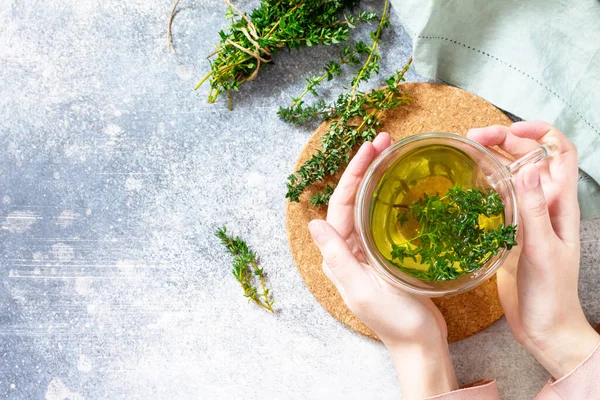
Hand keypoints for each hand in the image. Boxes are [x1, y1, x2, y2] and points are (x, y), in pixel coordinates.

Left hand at [308, 133, 457, 398]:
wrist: (420, 343)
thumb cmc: (395, 321)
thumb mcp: (363, 290)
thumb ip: (338, 259)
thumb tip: (313, 226)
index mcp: (340, 255)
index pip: (340, 206)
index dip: (353, 174)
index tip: (369, 149)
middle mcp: (350, 249)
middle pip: (352, 199)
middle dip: (364, 168)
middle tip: (384, 141)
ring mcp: (367, 250)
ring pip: (367, 205)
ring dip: (376, 179)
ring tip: (391, 153)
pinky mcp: (385, 254)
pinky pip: (382, 219)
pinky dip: (389, 198)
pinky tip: (401, 185)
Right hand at [468, 121, 599, 378]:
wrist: (545, 327)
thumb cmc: (552, 293)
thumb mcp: (542, 252)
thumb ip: (533, 212)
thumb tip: (525, 168)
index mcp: (559, 204)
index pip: (560, 152)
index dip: (540, 132)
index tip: (510, 129)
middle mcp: (543, 205)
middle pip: (529, 158)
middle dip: (505, 141)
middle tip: (472, 139)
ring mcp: (525, 218)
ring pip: (511, 176)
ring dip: (492, 160)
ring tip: (465, 153)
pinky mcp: (508, 232)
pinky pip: (497, 199)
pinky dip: (483, 186)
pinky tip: (464, 186)